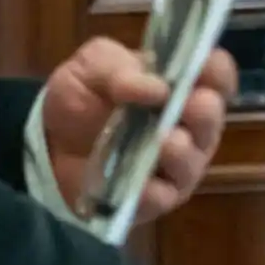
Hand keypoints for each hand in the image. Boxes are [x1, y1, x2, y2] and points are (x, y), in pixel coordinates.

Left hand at [41, 36, 236, 221]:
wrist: (50, 142)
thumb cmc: (83, 95)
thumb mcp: (93, 66)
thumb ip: (119, 68)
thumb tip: (156, 88)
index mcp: (180, 84)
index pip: (215, 75)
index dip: (214, 70)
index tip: (203, 66)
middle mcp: (187, 124)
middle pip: (211, 119)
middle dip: (205, 112)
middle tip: (192, 105)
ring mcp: (174, 165)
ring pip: (192, 161)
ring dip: (182, 152)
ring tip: (166, 142)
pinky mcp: (154, 199)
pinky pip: (161, 198)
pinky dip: (153, 191)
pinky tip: (143, 185)